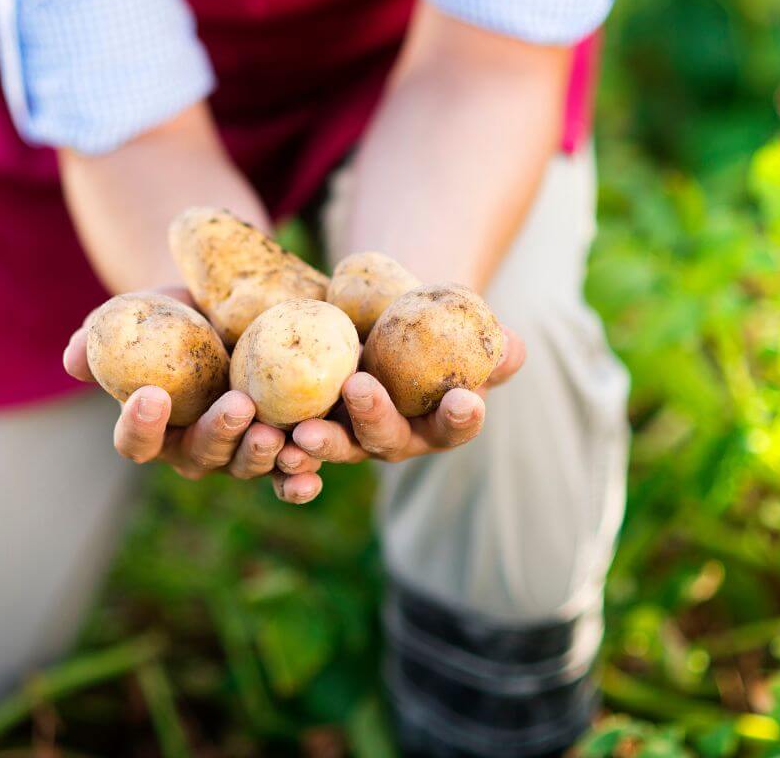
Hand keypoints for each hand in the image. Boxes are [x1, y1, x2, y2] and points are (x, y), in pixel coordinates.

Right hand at [62, 289, 322, 500]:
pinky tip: (308, 476)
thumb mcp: (139, 316)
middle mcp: (196, 449)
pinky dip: (298, 480)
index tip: (150, 394)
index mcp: (154, 428)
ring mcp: (240, 453)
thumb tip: (71, 356)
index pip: (137, 440)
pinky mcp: (284, 447)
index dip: (141, 424)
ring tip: (274, 434)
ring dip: (260, 455)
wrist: (233, 305)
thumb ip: (103, 335)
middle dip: (219, 435)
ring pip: (247, 466)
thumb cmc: (175, 314)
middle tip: (236, 408)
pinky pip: (289, 475)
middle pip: (201, 456)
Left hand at [291, 326, 525, 463]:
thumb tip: (510, 345)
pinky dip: (281, 453)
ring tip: (302, 432)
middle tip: (360, 387)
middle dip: (373, 418)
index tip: (464, 400)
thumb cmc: (430, 329)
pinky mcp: (307, 432)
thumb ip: (489, 344)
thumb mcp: (459, 330)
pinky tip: (269, 442)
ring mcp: (349, 440)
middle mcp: (393, 438)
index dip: (462, 417)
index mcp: (437, 422)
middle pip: (386, 439)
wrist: (378, 325)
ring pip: (337, 449)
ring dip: (320, 444)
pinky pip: (293, 451)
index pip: (455, 425)